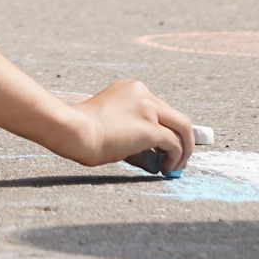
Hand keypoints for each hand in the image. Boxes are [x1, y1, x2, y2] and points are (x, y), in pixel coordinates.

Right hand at [61, 79, 193, 173]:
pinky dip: (176, 158)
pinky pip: (174, 143)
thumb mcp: (111, 126)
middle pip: (176, 116)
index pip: (159, 108)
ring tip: (176, 166)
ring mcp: (148, 108)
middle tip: (180, 157)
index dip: (165, 129)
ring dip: (185, 149)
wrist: (74, 131)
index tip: (165, 146)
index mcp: (131, 89)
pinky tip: (167, 169)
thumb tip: (155, 163)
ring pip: (183, 127)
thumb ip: (134, 139)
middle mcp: (143, 94)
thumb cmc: (82, 132)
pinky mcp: (150, 128)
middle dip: (182, 138)